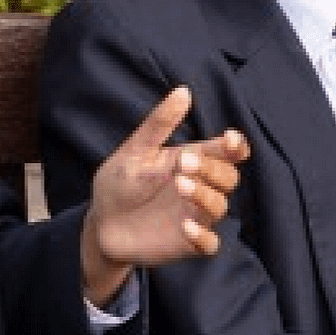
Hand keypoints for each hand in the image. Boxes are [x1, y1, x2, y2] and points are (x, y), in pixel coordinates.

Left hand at [82, 87, 250, 307]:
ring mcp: (195, 216)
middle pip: (229, 178)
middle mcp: (199, 188)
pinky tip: (186, 227)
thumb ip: (159, 123)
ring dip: (205, 196)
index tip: (230, 140)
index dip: (235, 146)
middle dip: (213, 169)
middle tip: (185, 162)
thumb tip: (183, 90)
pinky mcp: (187, 244)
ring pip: (221, 207)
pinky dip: (204, 236)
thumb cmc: (119, 182)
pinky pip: (210, 244)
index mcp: (191, 162)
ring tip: (180, 185)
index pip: (226, 153)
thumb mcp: (135, 150)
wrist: (100, 224)